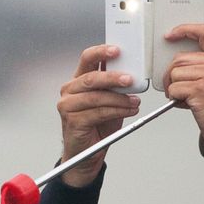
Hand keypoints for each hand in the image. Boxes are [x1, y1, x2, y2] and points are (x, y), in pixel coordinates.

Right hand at [56, 44, 142, 186]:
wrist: (88, 153)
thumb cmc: (98, 124)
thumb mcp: (109, 100)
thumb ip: (115, 86)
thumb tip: (133, 73)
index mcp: (78, 79)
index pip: (87, 58)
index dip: (101, 52)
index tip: (117, 50)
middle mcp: (69, 90)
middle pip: (91, 77)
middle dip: (113, 77)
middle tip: (130, 79)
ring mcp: (68, 105)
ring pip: (96, 97)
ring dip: (119, 99)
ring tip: (135, 102)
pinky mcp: (72, 120)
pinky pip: (98, 113)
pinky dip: (117, 111)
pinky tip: (129, 111)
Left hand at [161, 24, 203, 173]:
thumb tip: (180, 63)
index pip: (203, 32)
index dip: (184, 30)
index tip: (171, 34)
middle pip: (180, 58)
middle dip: (172, 74)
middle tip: (178, 88)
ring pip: (174, 73)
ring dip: (173, 87)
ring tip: (186, 98)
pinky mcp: (199, 89)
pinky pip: (174, 88)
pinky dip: (175, 98)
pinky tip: (187, 104)